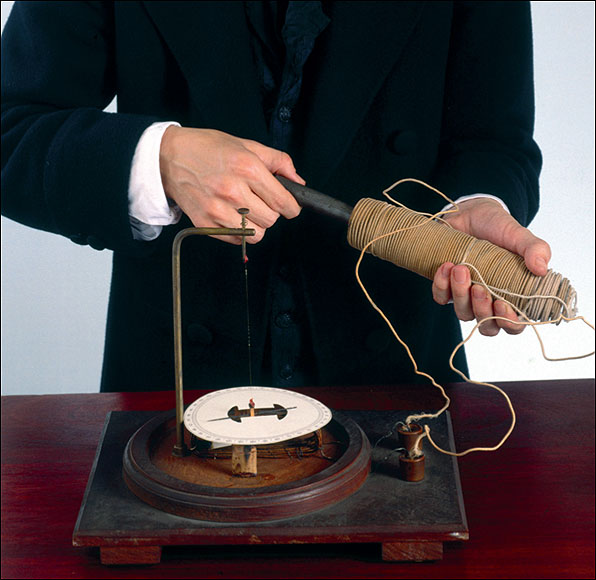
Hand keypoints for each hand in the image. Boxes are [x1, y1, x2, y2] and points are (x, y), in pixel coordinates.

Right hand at [159, 127, 302, 243]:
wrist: (168, 158)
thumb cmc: (207, 149)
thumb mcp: (246, 145)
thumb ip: (278, 162)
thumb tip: (298, 182)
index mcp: (247, 168)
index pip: (283, 202)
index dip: (292, 207)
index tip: (290, 207)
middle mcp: (233, 191)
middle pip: (271, 220)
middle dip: (271, 212)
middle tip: (261, 201)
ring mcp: (217, 210)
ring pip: (256, 234)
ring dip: (256, 225)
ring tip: (245, 210)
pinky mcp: (205, 223)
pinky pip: (236, 240)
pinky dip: (239, 232)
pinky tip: (231, 215)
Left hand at [432, 198, 550, 334]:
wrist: (470, 214)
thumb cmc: (499, 228)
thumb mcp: (519, 235)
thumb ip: (535, 249)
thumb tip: (541, 269)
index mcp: (514, 296)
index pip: (514, 325)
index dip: (509, 323)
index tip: (502, 305)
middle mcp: (490, 301)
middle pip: (487, 326)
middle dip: (481, 310)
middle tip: (479, 287)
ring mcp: (467, 296)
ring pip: (462, 313)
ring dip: (460, 294)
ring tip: (460, 268)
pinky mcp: (447, 288)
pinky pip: (441, 298)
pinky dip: (441, 286)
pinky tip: (446, 266)